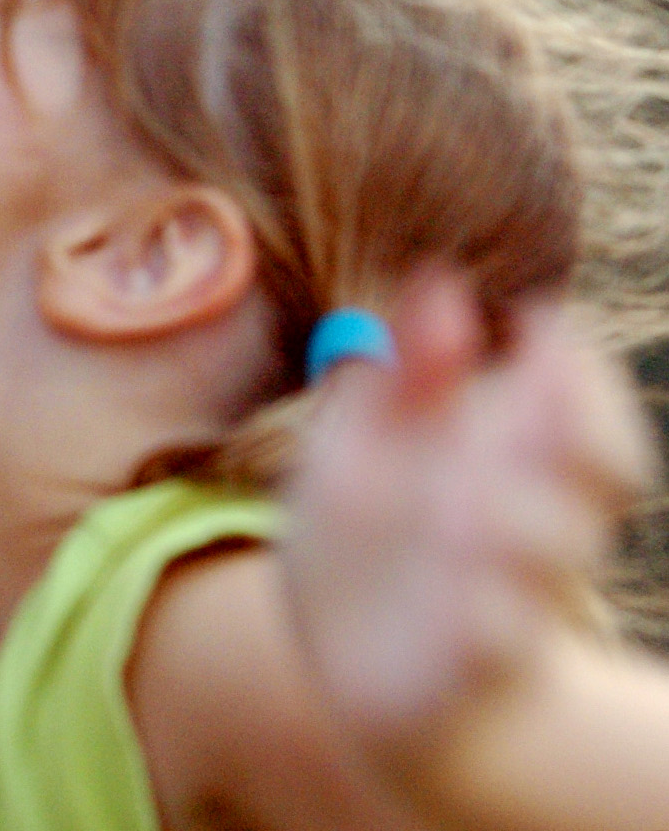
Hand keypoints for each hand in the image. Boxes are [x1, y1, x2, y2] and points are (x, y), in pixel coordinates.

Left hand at [282, 269, 655, 769]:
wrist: (354, 669)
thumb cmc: (369, 537)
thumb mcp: (365, 445)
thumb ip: (406, 374)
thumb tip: (442, 284)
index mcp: (510, 459)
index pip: (587, 405)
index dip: (579, 369)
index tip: (539, 326)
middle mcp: (527, 525)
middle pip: (601, 468)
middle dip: (572, 429)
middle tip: (535, 383)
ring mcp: (503, 596)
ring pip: (550, 552)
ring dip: (520, 521)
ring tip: (467, 504)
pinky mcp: (464, 667)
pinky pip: (496, 642)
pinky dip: (487, 619)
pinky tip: (465, 602)